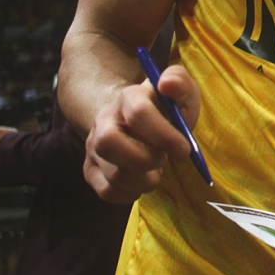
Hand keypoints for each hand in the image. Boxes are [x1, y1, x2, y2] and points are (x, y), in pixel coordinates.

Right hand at [83, 64, 200, 203]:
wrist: (141, 124)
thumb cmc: (167, 110)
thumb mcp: (182, 93)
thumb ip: (180, 82)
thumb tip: (167, 83)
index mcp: (129, 98)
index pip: (138, 113)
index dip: (164, 135)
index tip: (184, 149)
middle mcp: (104, 121)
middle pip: (109, 143)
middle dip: (144, 159)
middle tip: (162, 159)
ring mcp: (94, 146)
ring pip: (113, 174)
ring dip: (145, 180)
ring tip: (155, 169)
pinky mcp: (91, 170)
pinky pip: (107, 191)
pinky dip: (132, 193)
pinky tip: (142, 180)